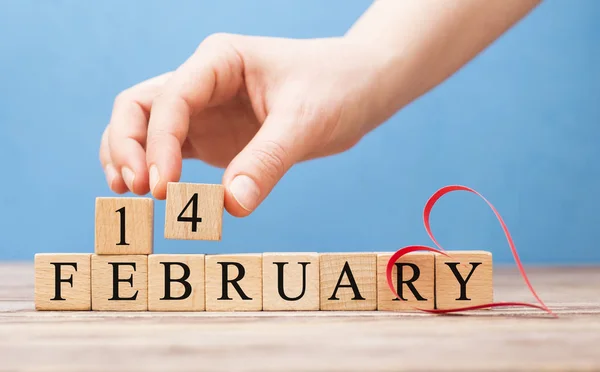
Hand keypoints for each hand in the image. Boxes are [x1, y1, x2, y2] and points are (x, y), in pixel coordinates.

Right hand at [100, 34, 389, 215]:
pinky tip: (157, 197)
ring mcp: (205, 110)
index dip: (158, 143)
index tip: (163, 187)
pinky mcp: (213, 136)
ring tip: (131, 195)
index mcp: (219, 61)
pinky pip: (171, 151)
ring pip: (146, 128)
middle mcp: (203, 82)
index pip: (171, 99)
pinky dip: (156, 172)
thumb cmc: (336, 88)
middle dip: (128, 146)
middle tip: (137, 190)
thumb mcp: (305, 121)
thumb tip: (231, 206)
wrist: (360, 88)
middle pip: (140, 107)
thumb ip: (268, 161)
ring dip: (131, 158)